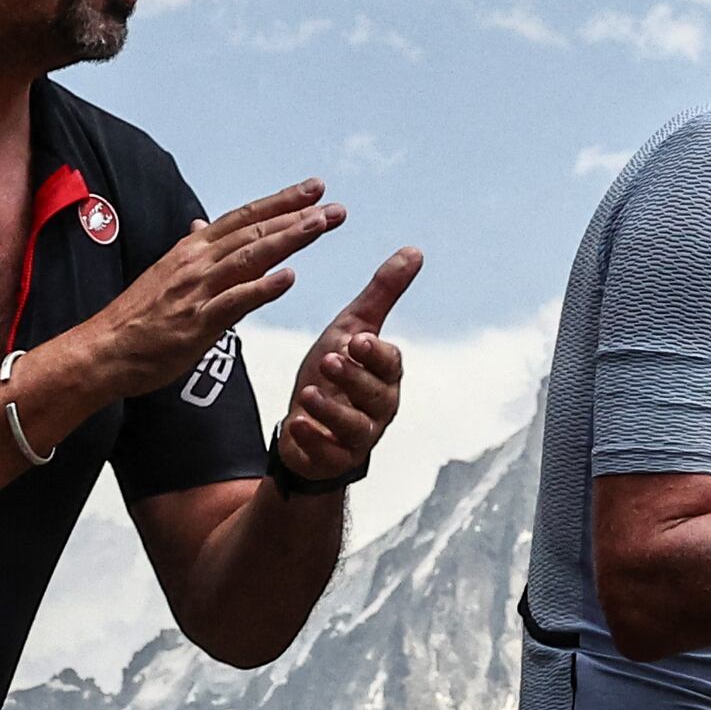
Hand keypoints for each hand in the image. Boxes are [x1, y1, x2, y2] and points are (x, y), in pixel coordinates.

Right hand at [70, 180, 343, 401]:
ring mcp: (196, 291)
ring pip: (249, 257)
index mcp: (192, 249)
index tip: (315, 188)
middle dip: (297, 216)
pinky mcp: (195, 324)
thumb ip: (191, 249)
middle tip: (335, 206)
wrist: (102, 351)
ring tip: (320, 224)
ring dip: (287, 239)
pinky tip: (287, 278)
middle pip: (254, 231)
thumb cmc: (136, 317)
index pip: (244, 217)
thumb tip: (202, 223)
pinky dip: (261, 288)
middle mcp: (197, 262)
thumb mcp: (164, 272)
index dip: (281, 201)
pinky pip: (233, 302)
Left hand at [275, 246, 423, 486]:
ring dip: (332, 410)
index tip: (358, 341)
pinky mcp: (333, 459)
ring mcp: (357, 436)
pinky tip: (296, 425)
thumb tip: (415, 251)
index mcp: (384, 375)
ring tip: (309, 392)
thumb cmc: (334, 373)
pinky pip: (327, 454)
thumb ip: (382, 293)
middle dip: (354, 378)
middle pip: (376, 396)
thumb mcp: (351, 329)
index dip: (376, 354)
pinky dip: (312, 440)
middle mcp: (378, 407)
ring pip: (354, 427)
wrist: (305, 423)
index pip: (390, 364)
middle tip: (330, 359)